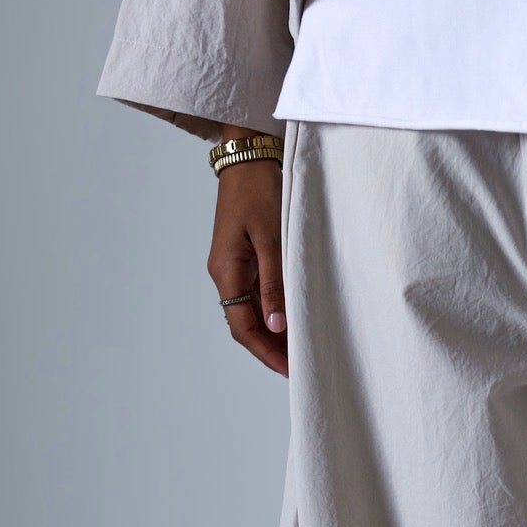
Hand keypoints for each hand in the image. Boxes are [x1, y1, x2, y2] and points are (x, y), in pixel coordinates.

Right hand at [207, 124, 287, 376]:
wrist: (248, 157)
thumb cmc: (259, 191)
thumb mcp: (272, 238)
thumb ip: (274, 283)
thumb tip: (277, 325)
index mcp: (227, 271)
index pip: (243, 327)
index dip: (265, 352)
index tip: (289, 369)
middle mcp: (225, 274)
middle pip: (245, 324)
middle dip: (270, 348)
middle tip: (299, 366)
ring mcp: (234, 267)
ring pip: (252, 312)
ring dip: (273, 331)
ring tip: (301, 347)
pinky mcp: (245, 258)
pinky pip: (257, 294)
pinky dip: (275, 310)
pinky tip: (293, 318)